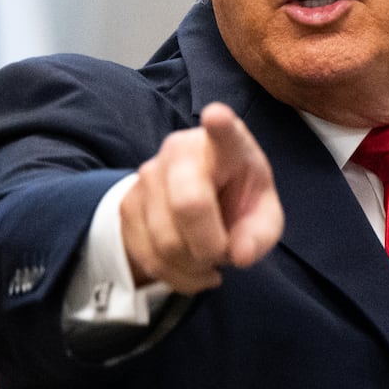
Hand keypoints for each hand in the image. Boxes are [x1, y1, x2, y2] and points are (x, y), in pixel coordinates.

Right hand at [119, 102, 283, 294]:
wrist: (194, 204)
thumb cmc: (236, 200)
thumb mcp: (262, 216)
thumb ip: (259, 234)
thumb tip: (239, 254)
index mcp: (225, 145)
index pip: (222, 131)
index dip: (220, 125)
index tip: (217, 115)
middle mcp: (181, 150)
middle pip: (189, 205)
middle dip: (210, 246)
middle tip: (223, 252)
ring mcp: (148, 175)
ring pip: (166, 241)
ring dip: (193, 266)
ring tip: (207, 257)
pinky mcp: (126, 204)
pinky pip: (149, 257)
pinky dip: (175, 275)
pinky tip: (189, 265)